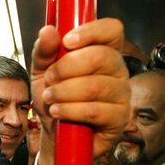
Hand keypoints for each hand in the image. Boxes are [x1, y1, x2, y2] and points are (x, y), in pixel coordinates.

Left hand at [31, 19, 129, 157]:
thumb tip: (48, 31)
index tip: (67, 41)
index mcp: (103, 52)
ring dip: (65, 92)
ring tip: (50, 98)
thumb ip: (44, 51)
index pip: (111, 30)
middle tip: (50, 79)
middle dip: (67, 68)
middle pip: (102, 57)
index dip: (92, 31)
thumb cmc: (55, 100)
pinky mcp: (119, 119)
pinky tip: (58, 112)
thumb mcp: (42, 72)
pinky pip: (95, 111)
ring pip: (96, 86)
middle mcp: (118, 70)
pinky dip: (70, 111)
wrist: (55, 135)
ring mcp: (122, 95)